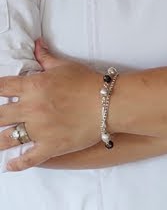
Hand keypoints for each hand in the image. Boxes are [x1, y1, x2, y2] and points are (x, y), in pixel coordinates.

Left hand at [0, 39, 102, 170]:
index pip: (0, 88)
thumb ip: (46, 57)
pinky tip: (9, 165)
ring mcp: (40, 130)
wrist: (112, 102)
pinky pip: (28, 159)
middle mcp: (32, 109)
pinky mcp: (51, 146)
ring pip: (6, 139)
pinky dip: (16, 164)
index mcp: (33, 87)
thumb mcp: (65, 67)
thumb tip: (36, 44)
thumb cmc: (89, 83)